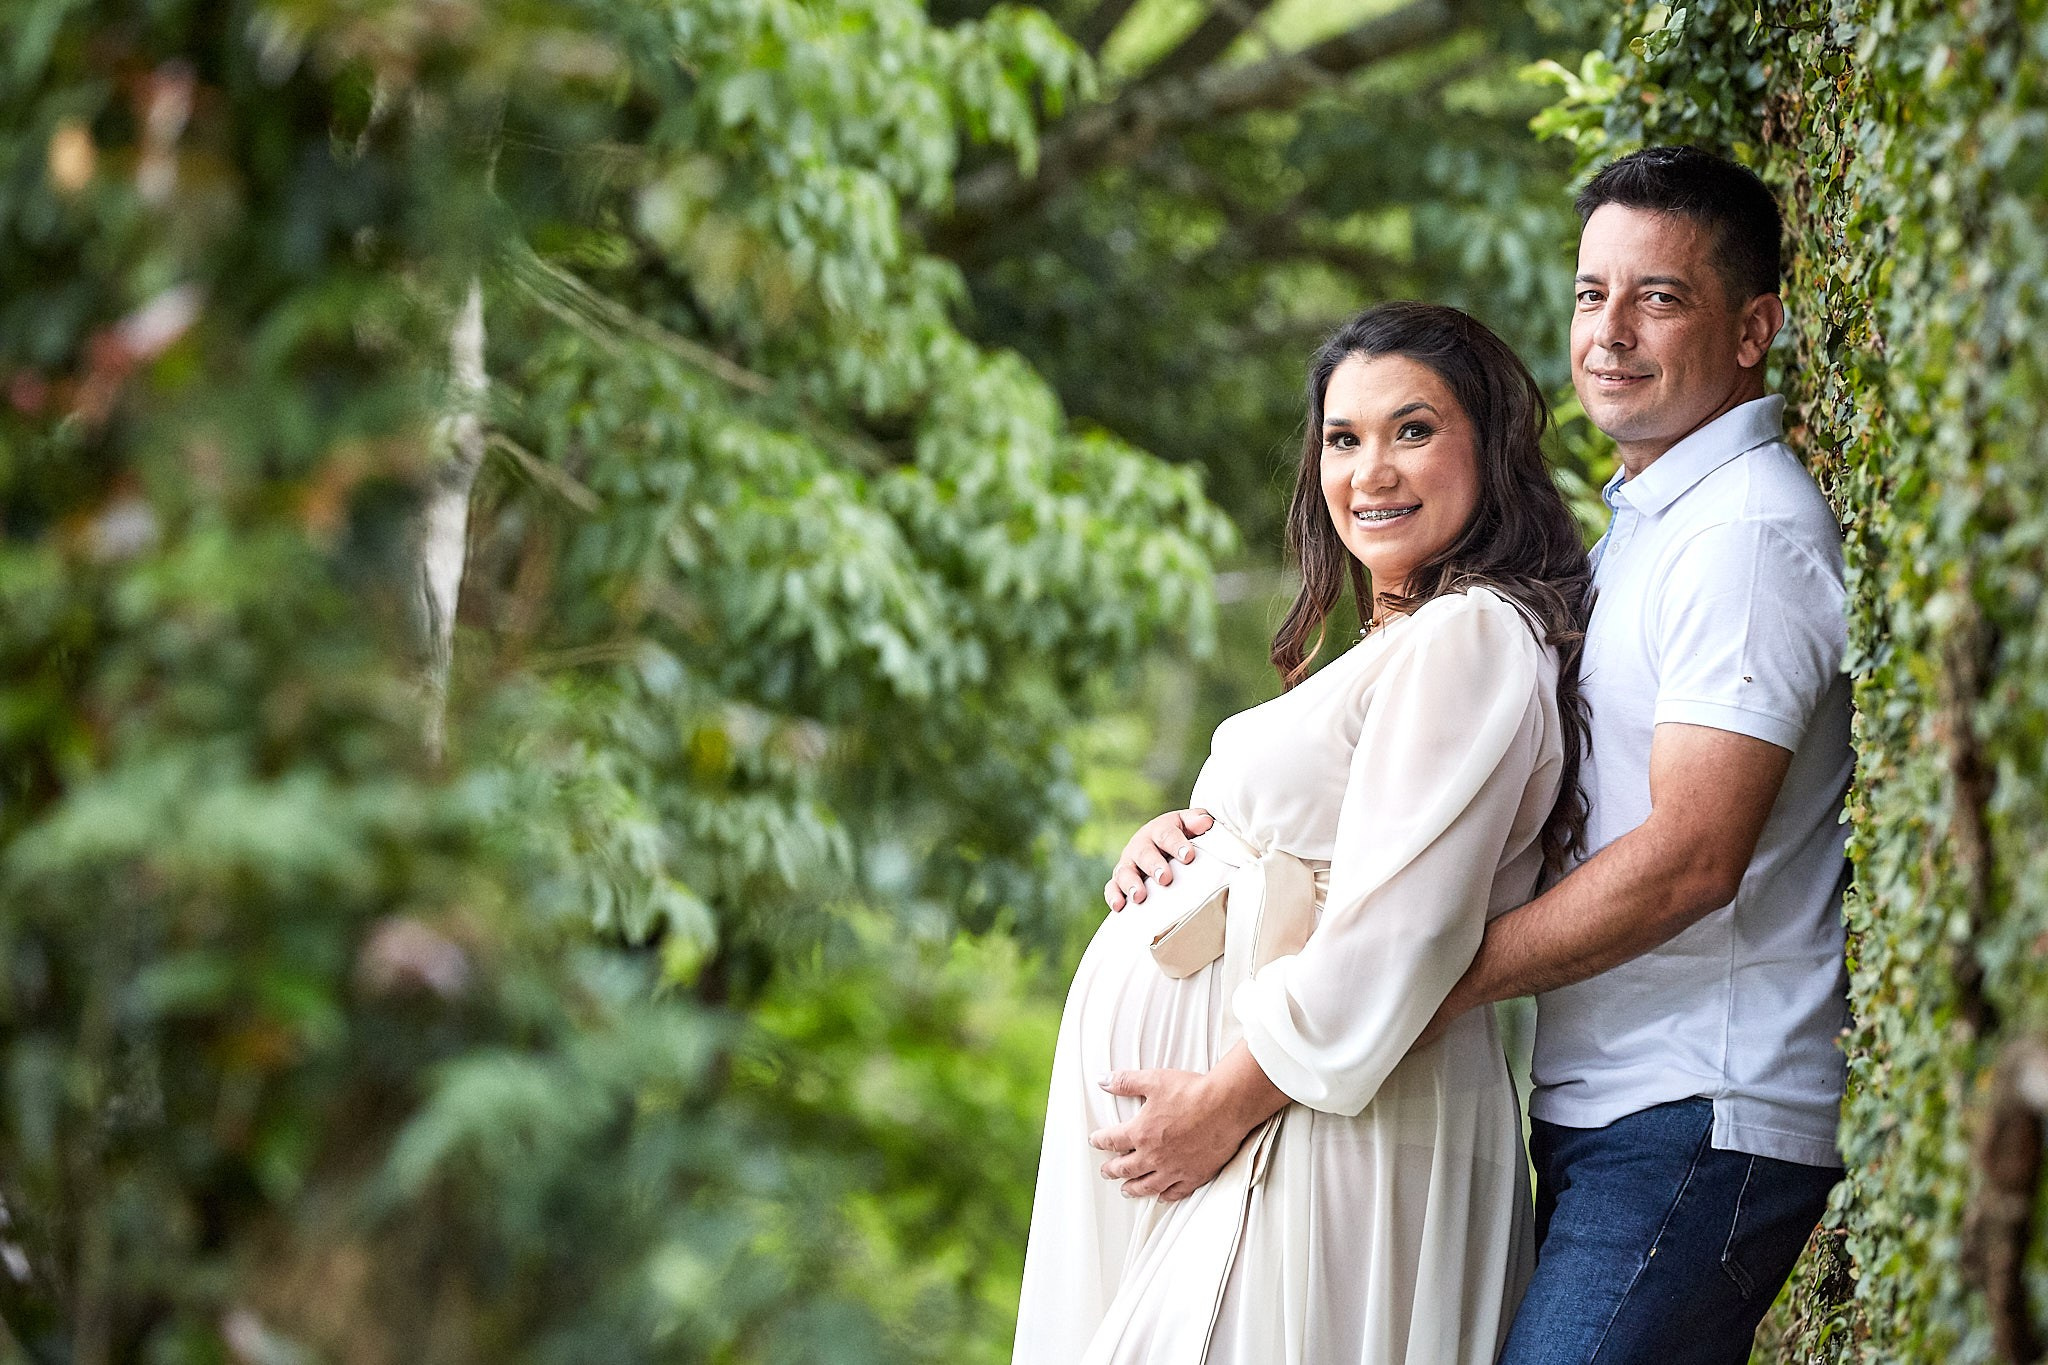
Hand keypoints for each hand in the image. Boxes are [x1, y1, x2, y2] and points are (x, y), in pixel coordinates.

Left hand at [1087, 1068, 1248, 1201]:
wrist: (1226, 1105)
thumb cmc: (1192, 1092)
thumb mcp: (1154, 1080)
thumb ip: (1125, 1082)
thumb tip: (1103, 1080)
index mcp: (1141, 1133)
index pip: (1112, 1140)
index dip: (1100, 1141)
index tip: (1095, 1141)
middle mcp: (1154, 1156)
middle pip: (1126, 1168)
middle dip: (1112, 1170)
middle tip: (1106, 1171)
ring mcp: (1174, 1169)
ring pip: (1148, 1185)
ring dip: (1134, 1188)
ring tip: (1126, 1190)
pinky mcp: (1194, 1175)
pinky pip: (1176, 1192)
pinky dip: (1165, 1195)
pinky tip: (1161, 1196)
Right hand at [1104, 808, 1214, 910]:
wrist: (1162, 845)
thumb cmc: (1180, 837)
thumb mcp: (1188, 826)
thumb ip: (1197, 822)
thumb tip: (1206, 822)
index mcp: (1159, 830)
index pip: (1167, 834)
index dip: (1177, 844)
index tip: (1188, 856)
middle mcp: (1141, 845)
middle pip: (1144, 853)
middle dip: (1154, 865)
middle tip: (1165, 878)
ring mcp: (1128, 863)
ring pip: (1125, 871)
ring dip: (1131, 883)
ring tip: (1139, 896)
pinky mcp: (1119, 880)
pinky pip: (1112, 887)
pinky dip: (1113, 896)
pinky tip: (1119, 906)